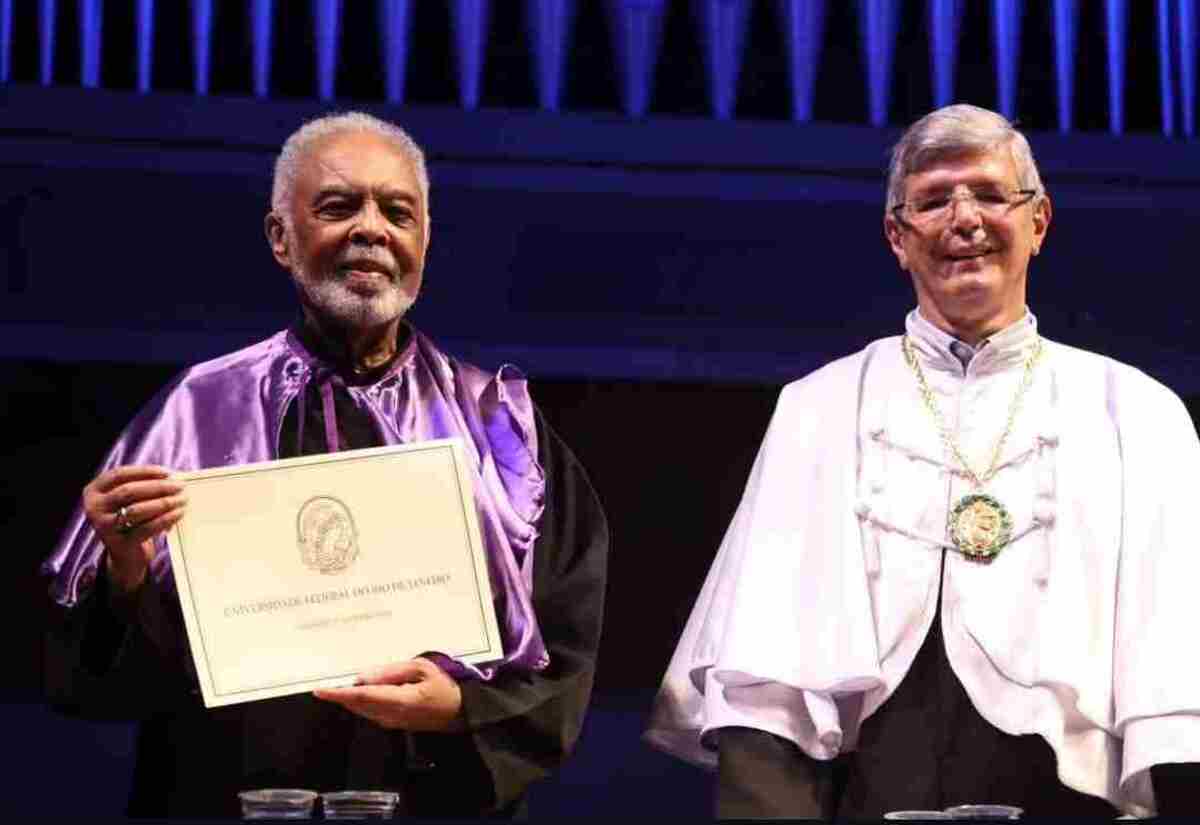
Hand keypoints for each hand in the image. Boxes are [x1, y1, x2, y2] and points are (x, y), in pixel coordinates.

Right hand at [82, 465, 185, 594]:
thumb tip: (171, 477)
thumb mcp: (128, 501)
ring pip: (137, 509)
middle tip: (179, 486)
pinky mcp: (118, 543)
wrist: (125, 555)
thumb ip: (141, 487)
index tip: (167, 472)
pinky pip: (146, 528)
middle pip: (128, 491)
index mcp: (94, 491)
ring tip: (181, 499)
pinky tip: (178, 514)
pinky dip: (165, 519)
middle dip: (157, 487)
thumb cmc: (131, 520)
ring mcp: (104, 527)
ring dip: (163, 502)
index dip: (144, 471)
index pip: (119, 474)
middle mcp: (94, 508)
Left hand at [313, 657, 463, 731]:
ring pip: (362, 710)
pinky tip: (358, 692)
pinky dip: (359, 702)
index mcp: (401, 700)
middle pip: (358, 705)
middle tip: (324, 681)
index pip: (363, 696)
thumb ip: (391, 672)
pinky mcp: (394, 724)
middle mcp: (392, 716)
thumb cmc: (444, 686)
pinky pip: (370, 713)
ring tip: (337, 683)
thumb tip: (363, 677)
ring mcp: (392, 723)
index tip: (320, 690)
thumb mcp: (422, 668)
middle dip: (340, 694)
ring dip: (348, 699)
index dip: (339, 693)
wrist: (461, 712)